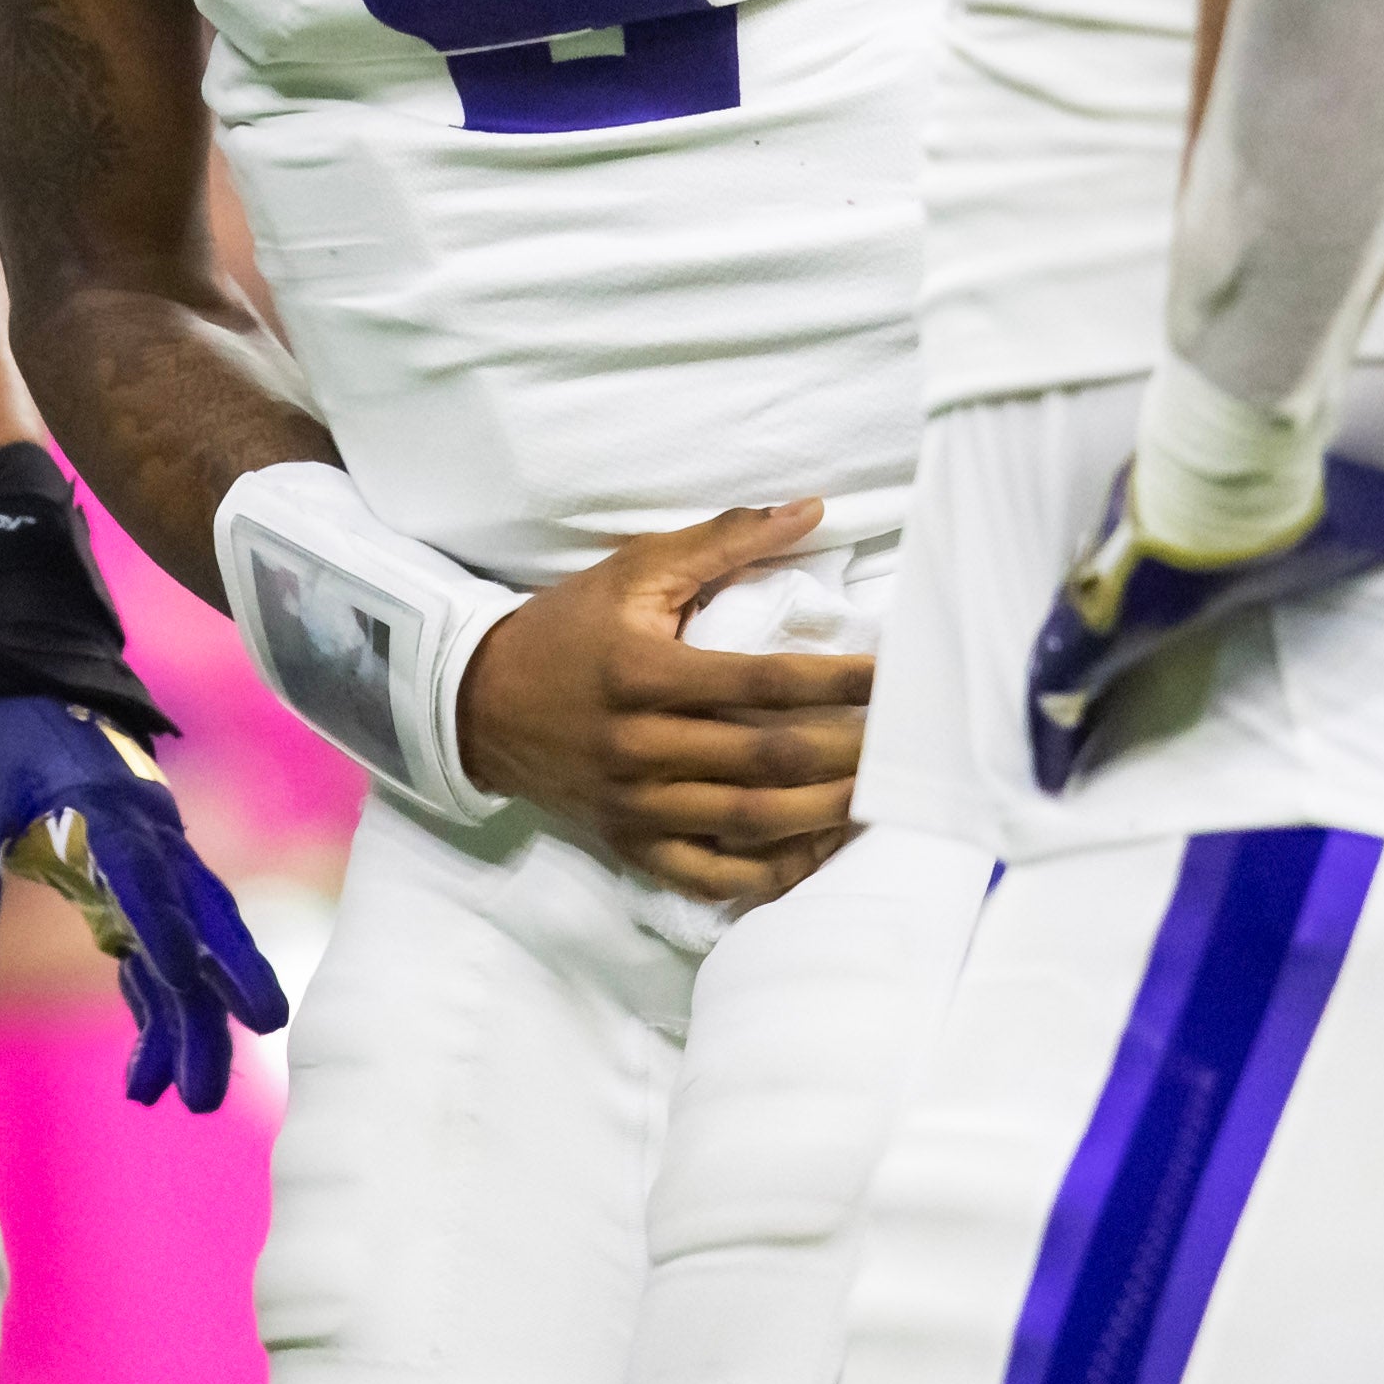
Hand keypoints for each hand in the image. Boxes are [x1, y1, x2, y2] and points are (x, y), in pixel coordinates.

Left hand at [0, 693, 289, 1107]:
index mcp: (99, 809)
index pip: (143, 877)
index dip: (164, 931)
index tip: (180, 983)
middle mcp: (143, 833)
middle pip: (196, 924)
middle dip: (211, 1006)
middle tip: (210, 1087)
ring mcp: (145, 852)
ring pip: (192, 940)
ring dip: (194, 1016)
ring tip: (191, 1095)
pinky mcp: (129, 871)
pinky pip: (160, 941)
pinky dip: (161, 997)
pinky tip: (151, 1062)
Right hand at [457, 501, 877, 906]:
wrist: (479, 703)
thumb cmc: (567, 626)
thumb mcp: (635, 571)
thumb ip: (724, 540)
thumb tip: (810, 508)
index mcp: (645, 674)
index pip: (765, 682)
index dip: (839, 682)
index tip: (892, 679)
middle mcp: (641, 746)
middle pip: (768, 758)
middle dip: (847, 754)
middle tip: (903, 745)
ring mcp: (636, 805)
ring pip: (751, 821)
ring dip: (824, 813)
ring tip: (876, 798)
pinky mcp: (632, 845)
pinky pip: (712, 876)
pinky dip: (771, 873)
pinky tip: (815, 851)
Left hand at [1025, 450, 1383, 792]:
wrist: (1227, 477)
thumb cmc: (1289, 502)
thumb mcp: (1382, 520)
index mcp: (1209, 569)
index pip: (1181, 596)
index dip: (1170, 620)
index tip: (1169, 639)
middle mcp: (1155, 584)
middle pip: (1120, 628)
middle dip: (1111, 663)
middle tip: (1104, 715)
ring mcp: (1110, 600)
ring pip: (1073, 654)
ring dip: (1071, 696)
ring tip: (1063, 751)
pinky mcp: (1082, 624)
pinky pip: (1048, 688)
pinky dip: (1045, 728)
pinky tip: (1042, 776)